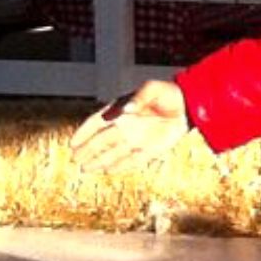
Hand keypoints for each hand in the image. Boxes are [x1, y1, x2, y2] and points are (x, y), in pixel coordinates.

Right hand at [70, 79, 191, 172]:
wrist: (189, 106)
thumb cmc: (168, 94)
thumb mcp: (152, 89)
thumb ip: (138, 98)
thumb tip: (125, 109)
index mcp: (120, 110)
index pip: (97, 122)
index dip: (84, 132)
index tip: (72, 143)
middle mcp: (125, 126)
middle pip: (101, 141)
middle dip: (87, 151)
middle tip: (74, 160)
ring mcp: (136, 139)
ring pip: (113, 153)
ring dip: (99, 161)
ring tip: (84, 169)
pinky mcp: (149, 150)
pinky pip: (131, 160)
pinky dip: (120, 166)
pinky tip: (107, 171)